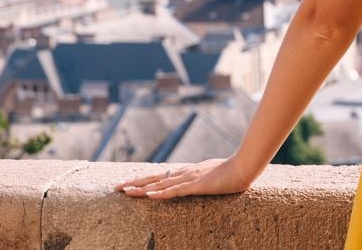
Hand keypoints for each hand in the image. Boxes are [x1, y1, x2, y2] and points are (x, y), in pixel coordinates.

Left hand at [115, 155, 258, 198]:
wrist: (244, 166)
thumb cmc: (231, 171)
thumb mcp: (212, 175)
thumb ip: (201, 178)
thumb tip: (193, 182)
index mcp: (187, 171)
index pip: (160, 176)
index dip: (143, 180)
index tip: (127, 184)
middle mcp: (185, 172)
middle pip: (155, 178)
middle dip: (135, 183)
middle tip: (117, 187)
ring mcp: (190, 178)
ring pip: (161, 184)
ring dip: (143, 188)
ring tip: (126, 191)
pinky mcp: (197, 185)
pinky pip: (176, 190)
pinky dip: (162, 193)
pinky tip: (150, 195)